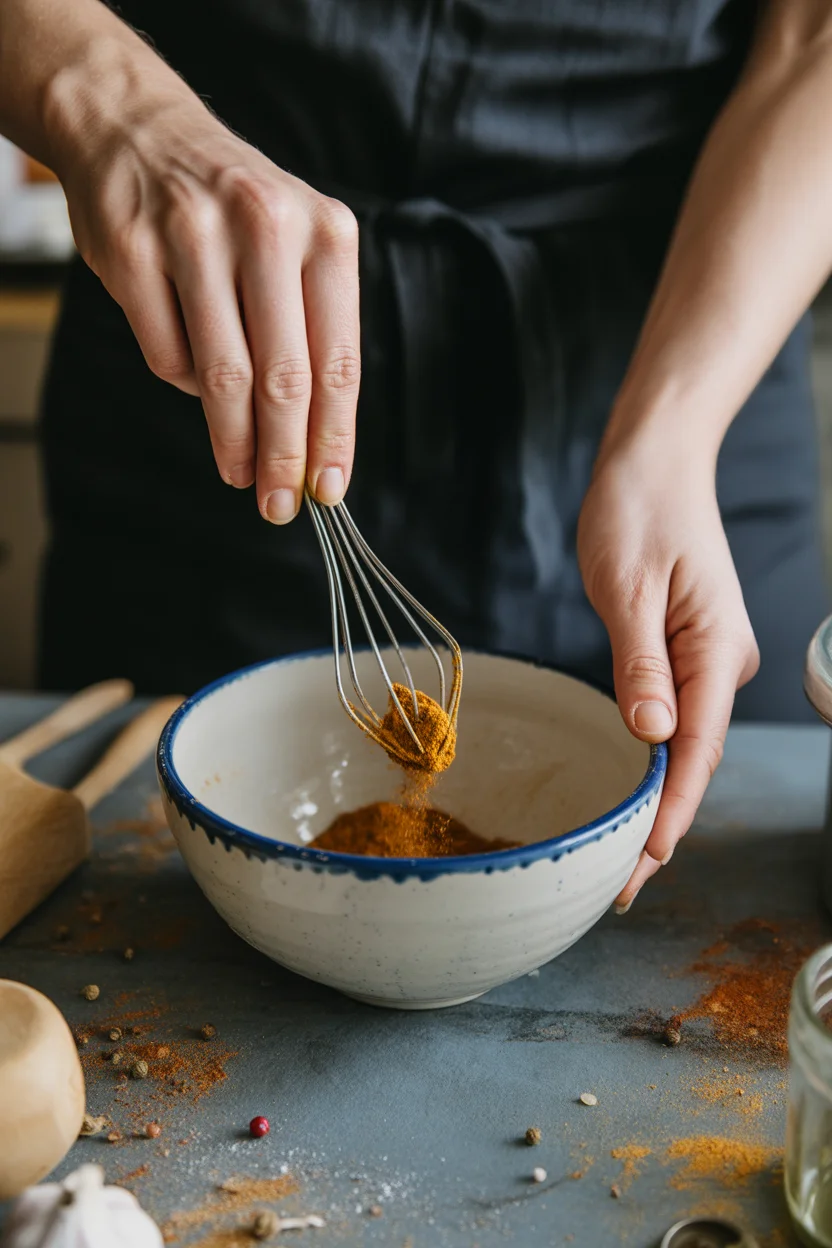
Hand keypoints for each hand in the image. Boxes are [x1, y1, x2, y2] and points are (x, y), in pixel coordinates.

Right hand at [55, 86, 359, 521]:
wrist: (139, 127)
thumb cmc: (234, 210)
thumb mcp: (297, 247)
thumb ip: (311, 333)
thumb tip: (315, 444)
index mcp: (325, 233)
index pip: (339, 360)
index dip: (335, 436)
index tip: (329, 489)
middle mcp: (266, 226)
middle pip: (284, 378)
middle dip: (284, 455)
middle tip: (280, 503)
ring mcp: (193, 236)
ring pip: (222, 375)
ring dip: (233, 441)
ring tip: (239, 473)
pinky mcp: (132, 252)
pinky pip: (168, 355)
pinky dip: (185, 384)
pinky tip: (195, 381)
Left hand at [576, 436, 758, 910]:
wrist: (654, 462)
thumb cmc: (639, 511)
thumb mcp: (629, 586)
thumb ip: (640, 663)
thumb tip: (653, 736)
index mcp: (714, 649)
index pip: (698, 748)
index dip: (673, 811)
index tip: (646, 862)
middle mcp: (721, 661)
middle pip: (696, 758)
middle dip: (663, 823)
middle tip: (619, 886)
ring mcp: (707, 658)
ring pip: (686, 743)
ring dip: (658, 798)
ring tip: (622, 858)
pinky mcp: (686, 651)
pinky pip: (675, 717)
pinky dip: (654, 761)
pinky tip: (635, 792)